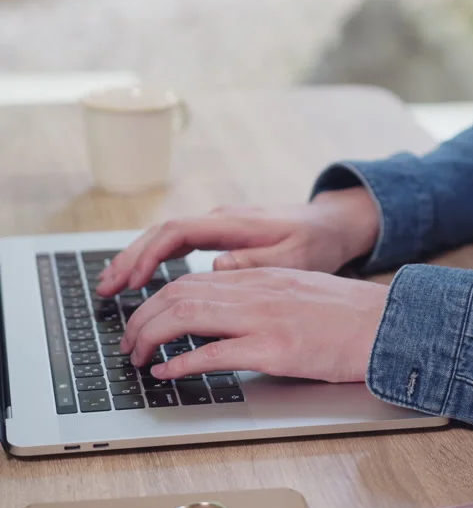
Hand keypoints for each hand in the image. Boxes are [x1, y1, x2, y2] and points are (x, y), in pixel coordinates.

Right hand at [98, 188, 378, 294]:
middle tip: (104, 287)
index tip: (133, 280)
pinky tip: (140, 278)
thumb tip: (217, 266)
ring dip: (136, 258)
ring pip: (165, 237)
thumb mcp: (295, 257)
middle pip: (162, 233)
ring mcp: (217, 226)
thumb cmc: (316, 241)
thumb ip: (258, 263)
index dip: (151, 254)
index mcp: (233, 224)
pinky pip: (176, 244)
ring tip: (110, 285)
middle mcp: (219, 220)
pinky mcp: (220, 235)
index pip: (178, 231)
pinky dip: (153, 259)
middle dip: (130, 258)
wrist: (332, 223)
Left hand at [120, 268, 387, 383]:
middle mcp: (253, 291)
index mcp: (256, 278)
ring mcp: (263, 318)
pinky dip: (183, 363)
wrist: (385, 325)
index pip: (190, 280)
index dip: (155, 300)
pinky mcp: (275, 348)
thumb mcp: (291, 292)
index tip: (141, 320)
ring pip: (187, 316)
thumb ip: (254, 298)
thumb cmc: (343, 314)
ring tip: (137, 357)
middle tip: (127, 343)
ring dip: (152, 337)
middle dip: (142, 318)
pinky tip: (167, 373)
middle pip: (178, 294)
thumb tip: (217, 319)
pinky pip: (216, 354)